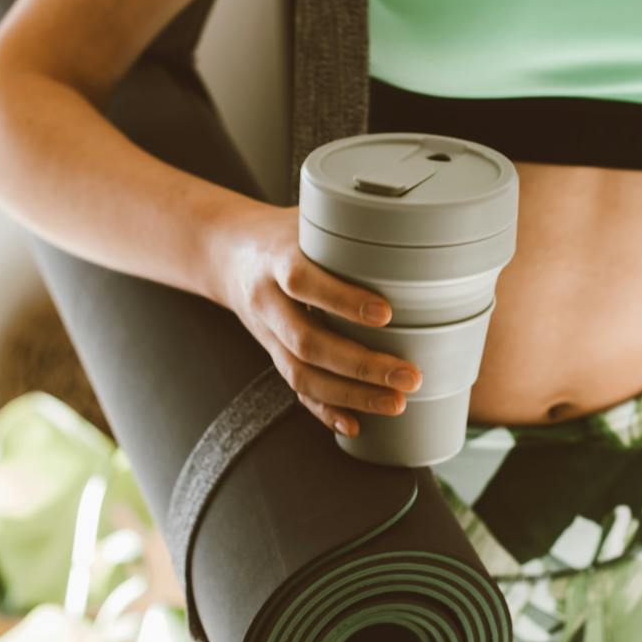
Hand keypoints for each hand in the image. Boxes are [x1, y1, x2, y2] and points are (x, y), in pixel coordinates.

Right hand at [206, 201, 422, 436]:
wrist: (226, 253)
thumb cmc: (282, 232)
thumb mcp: (307, 217)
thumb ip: (349, 225)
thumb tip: (416, 226)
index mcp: (275, 261)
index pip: (303, 281)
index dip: (341, 300)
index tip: (386, 314)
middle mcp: (267, 302)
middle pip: (307, 342)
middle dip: (361, 365)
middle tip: (409, 376)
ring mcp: (267, 335)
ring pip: (302, 374)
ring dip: (350, 395)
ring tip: (396, 403)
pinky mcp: (273, 355)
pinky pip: (296, 390)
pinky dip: (325, 411)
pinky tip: (356, 425)